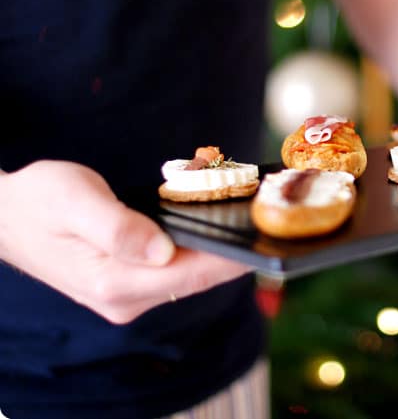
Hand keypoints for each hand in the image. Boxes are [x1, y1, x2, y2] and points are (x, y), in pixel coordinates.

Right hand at [0, 160, 251, 323]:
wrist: (7, 215)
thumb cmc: (40, 200)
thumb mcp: (74, 201)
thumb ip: (116, 227)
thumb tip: (162, 250)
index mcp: (114, 282)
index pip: (192, 273)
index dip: (234, 256)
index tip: (268, 233)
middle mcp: (125, 299)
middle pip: (199, 278)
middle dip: (235, 251)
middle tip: (269, 218)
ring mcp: (129, 297)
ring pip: (191, 277)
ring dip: (220, 251)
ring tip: (251, 219)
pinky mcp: (131, 287)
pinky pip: (178, 272)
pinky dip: (201, 252)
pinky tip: (217, 229)